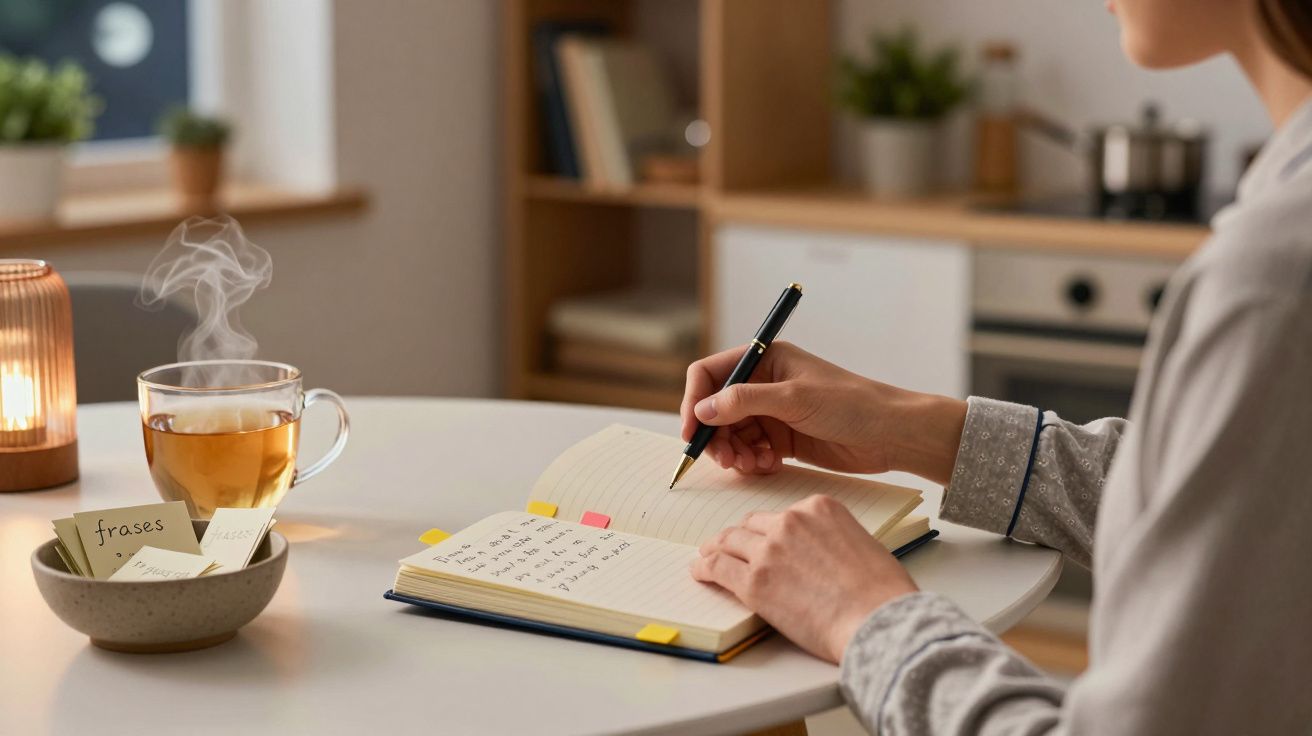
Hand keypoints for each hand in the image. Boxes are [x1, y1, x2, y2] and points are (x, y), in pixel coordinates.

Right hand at [681, 342, 966, 484]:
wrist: (891, 434)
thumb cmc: (851, 404)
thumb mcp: (794, 398)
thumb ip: (744, 401)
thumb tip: (702, 410)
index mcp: (766, 359)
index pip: (711, 374)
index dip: (695, 401)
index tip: (692, 432)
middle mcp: (764, 383)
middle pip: (716, 409)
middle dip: (716, 435)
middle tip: (726, 459)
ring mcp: (773, 412)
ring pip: (732, 434)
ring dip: (734, 452)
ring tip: (752, 465)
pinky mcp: (783, 438)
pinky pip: (751, 451)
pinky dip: (752, 461)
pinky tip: (769, 465)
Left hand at [691, 494, 917, 662]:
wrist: (878, 619)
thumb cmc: (882, 593)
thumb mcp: (861, 544)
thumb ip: (831, 539)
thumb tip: (815, 556)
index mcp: (819, 508)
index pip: (782, 515)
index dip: (768, 530)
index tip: (762, 539)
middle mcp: (791, 521)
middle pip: (752, 525)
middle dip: (739, 537)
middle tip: (728, 546)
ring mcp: (769, 549)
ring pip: (730, 541)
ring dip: (716, 549)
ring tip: (707, 556)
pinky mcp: (754, 580)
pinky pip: (718, 567)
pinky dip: (704, 568)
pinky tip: (699, 572)